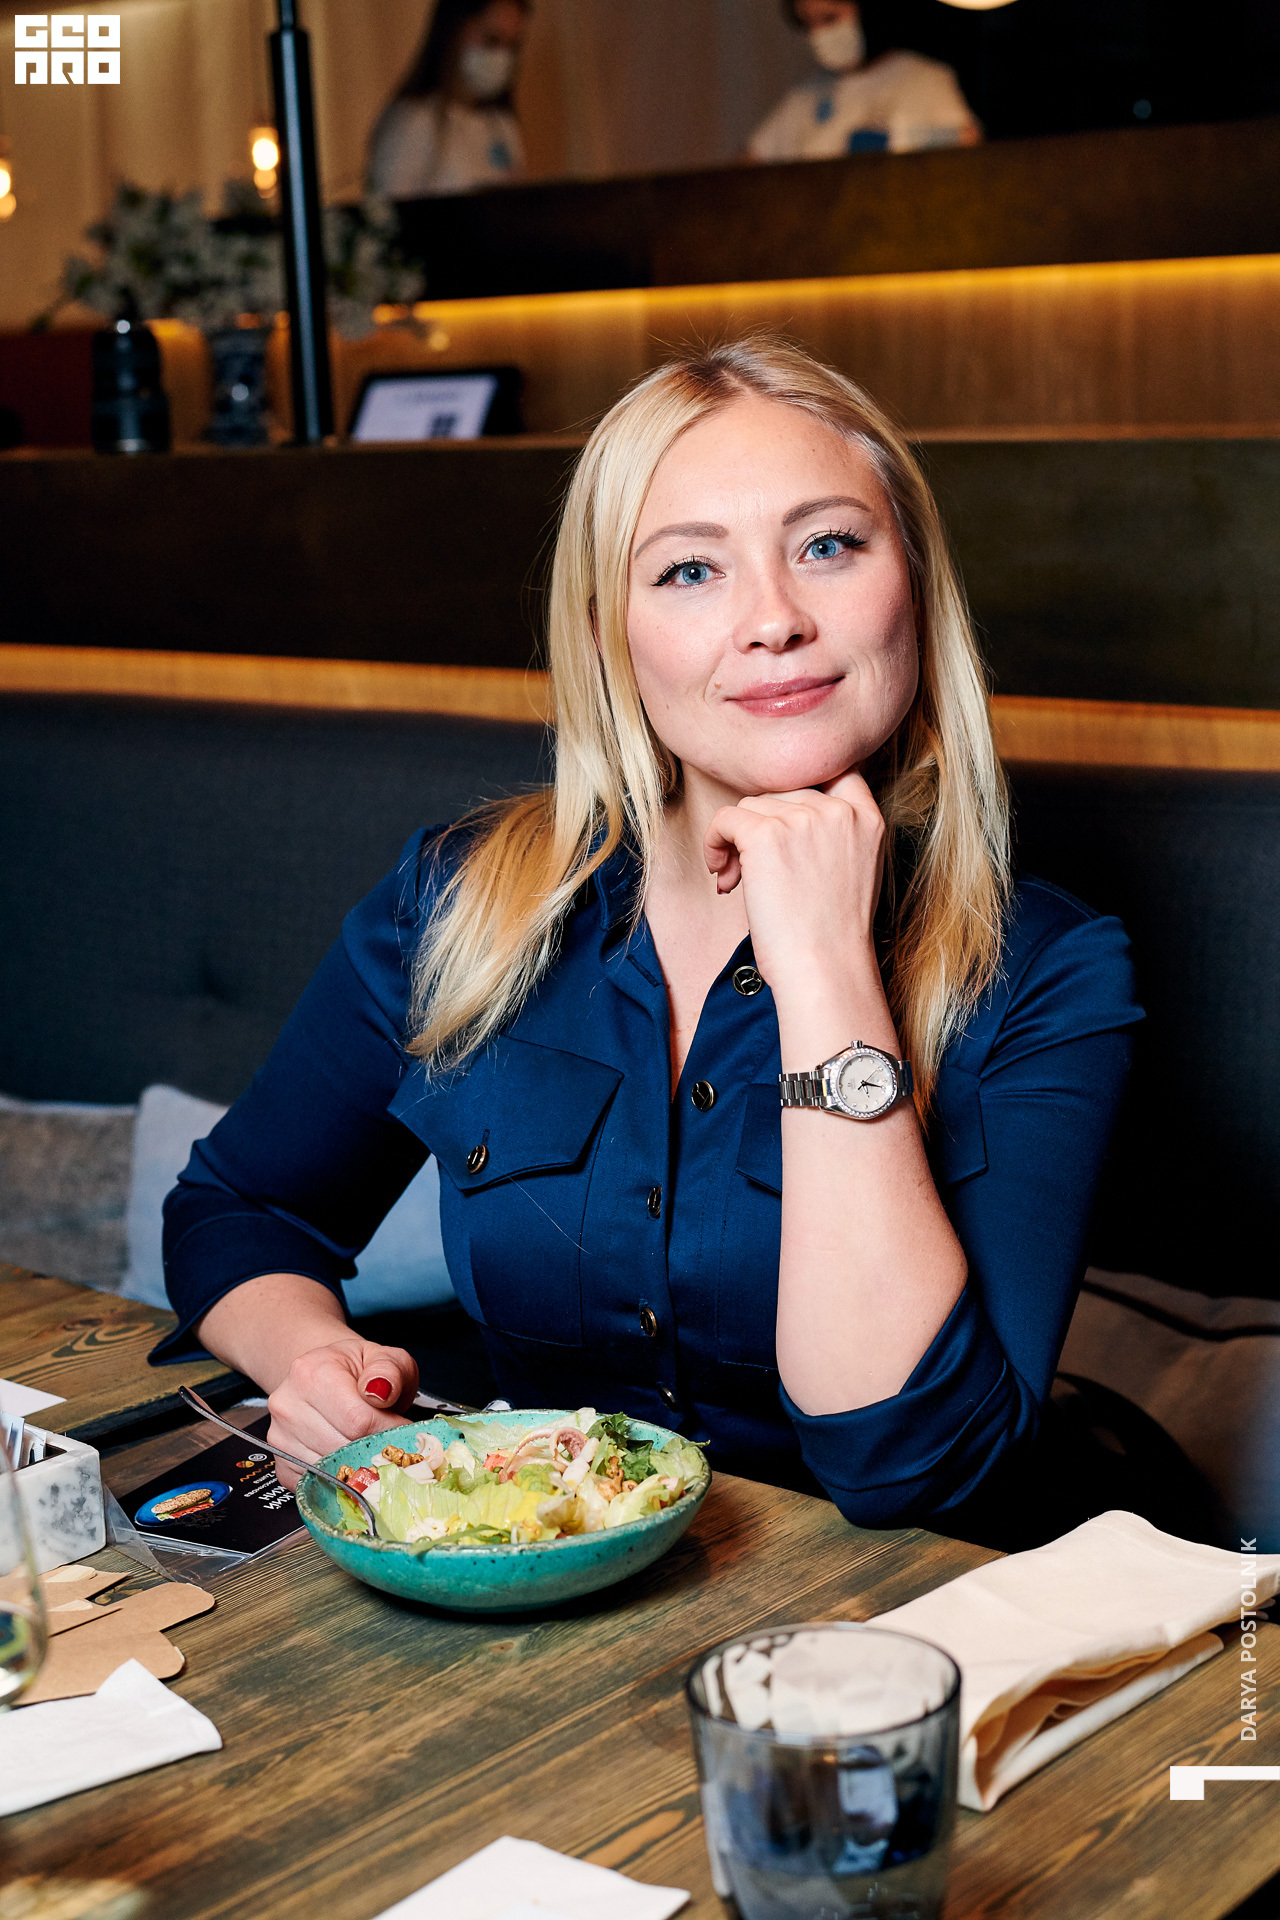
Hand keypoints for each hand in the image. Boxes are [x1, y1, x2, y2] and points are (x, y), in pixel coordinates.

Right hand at [265, 1335, 418, 1489]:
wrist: (327, 1377)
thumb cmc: (359, 1371)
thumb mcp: (385, 1358)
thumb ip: (390, 1371)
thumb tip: (381, 1391)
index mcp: (312, 1373)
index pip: (358, 1420)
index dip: (388, 1430)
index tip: (402, 1429)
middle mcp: (287, 1405)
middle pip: (343, 1448)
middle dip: (373, 1448)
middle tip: (389, 1440)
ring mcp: (279, 1438)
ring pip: (330, 1470)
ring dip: (357, 1464)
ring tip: (368, 1445)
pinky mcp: (281, 1464)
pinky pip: (316, 1484)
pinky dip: (338, 1478)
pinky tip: (348, 1458)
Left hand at [703, 771, 885, 999]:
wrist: (824, 970)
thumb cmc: (831, 936)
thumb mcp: (853, 871)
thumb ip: (831, 834)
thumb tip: (775, 815)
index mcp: (868, 819)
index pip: (836, 770)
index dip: (801, 792)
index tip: (785, 824)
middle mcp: (839, 811)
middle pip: (782, 793)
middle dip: (763, 828)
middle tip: (754, 872)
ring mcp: (803, 819)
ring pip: (750, 807)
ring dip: (737, 841)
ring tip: (739, 882)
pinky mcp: (766, 835)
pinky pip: (725, 820)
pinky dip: (714, 843)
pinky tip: (721, 874)